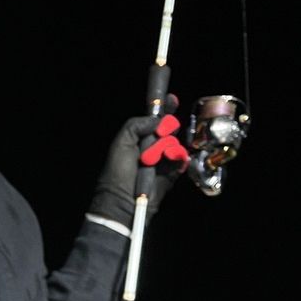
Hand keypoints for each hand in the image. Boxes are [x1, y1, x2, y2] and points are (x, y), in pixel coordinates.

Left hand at [89, 106, 188, 227]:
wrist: (123, 201)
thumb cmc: (117, 173)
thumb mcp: (121, 143)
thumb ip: (136, 125)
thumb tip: (156, 119)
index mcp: (138, 140)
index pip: (155, 121)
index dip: (164, 110)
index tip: (171, 99)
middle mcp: (152, 148)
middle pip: (169, 129)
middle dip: (165, 130)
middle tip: (159, 136)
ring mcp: (163, 161)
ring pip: (175, 143)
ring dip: (167, 147)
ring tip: (154, 159)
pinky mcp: (172, 174)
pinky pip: (182, 159)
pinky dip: (179, 157)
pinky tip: (172, 159)